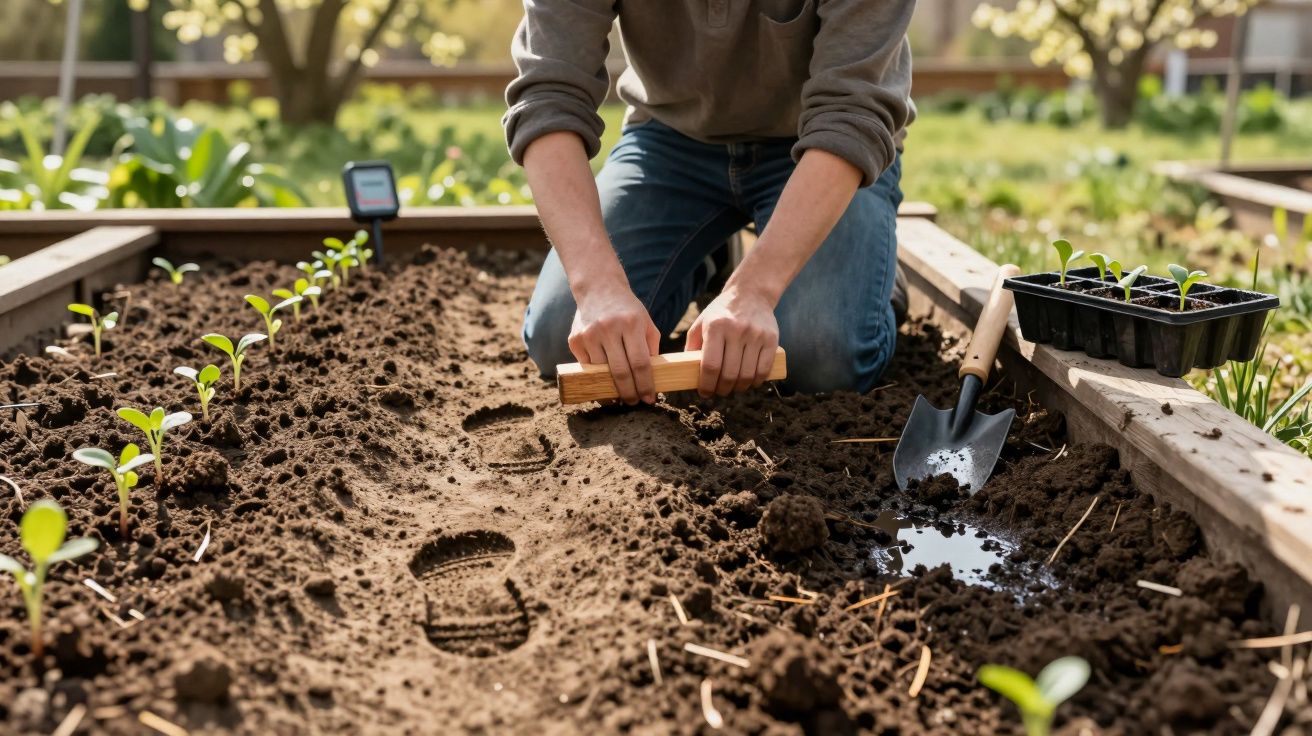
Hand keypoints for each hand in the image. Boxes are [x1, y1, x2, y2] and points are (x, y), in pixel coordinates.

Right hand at [569, 283, 660, 403]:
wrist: (598, 289)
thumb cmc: (628, 310)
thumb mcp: (646, 324)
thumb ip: (651, 349)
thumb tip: (652, 380)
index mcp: (631, 323)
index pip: (640, 363)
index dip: (645, 385)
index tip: (649, 399)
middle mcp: (608, 328)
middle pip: (620, 372)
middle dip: (629, 393)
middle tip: (634, 403)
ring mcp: (589, 334)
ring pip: (601, 372)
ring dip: (611, 388)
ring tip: (620, 395)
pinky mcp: (575, 340)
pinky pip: (587, 367)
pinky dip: (595, 377)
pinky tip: (603, 380)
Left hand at [684, 284, 778, 396]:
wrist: (751, 293)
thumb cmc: (722, 312)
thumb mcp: (702, 322)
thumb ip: (692, 346)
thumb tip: (686, 372)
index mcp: (716, 327)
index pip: (710, 366)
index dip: (707, 385)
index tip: (704, 392)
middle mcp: (737, 330)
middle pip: (729, 374)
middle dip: (722, 390)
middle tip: (719, 391)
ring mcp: (756, 335)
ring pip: (747, 375)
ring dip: (739, 388)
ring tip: (733, 387)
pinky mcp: (771, 339)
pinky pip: (764, 370)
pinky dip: (756, 381)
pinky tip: (749, 381)